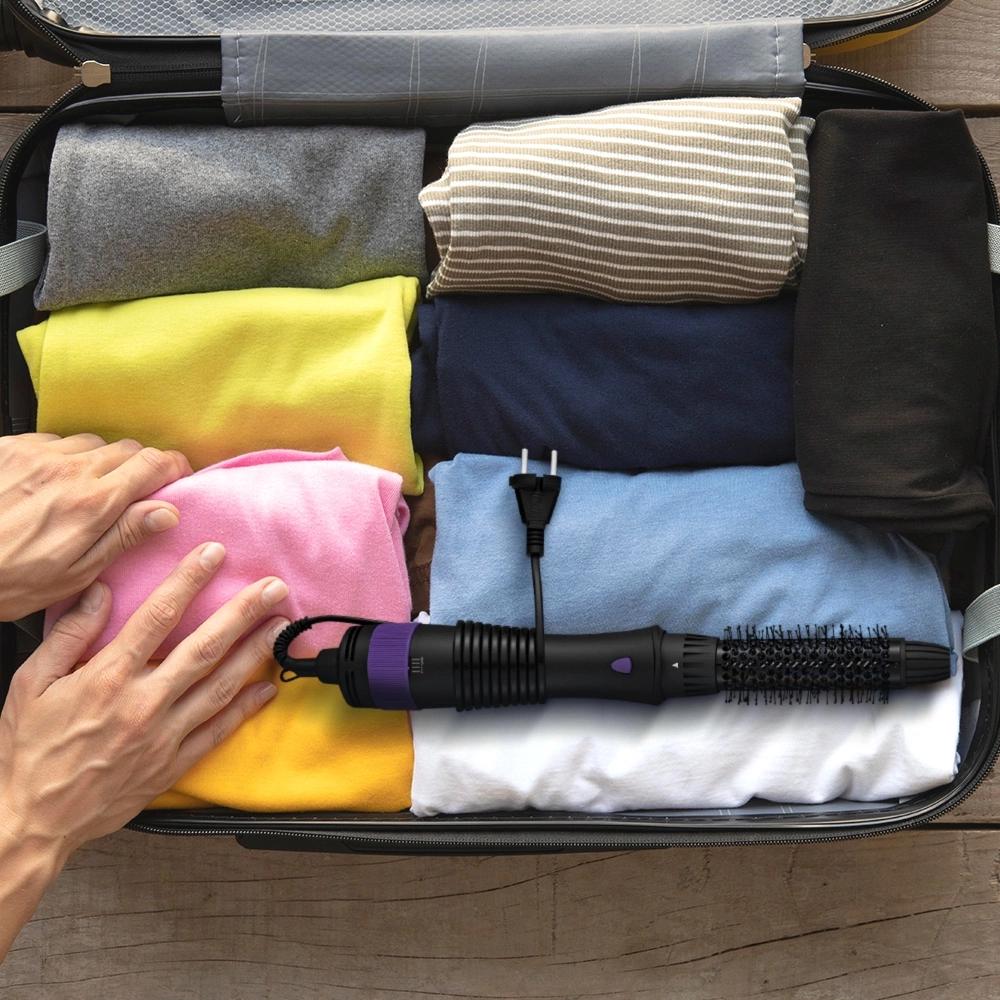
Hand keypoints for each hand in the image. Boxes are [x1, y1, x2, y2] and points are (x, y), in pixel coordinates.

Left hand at [0, 432, 191, 620]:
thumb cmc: (7, 580)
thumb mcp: (75, 573)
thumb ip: (124, 535)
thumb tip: (166, 512)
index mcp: (92, 503)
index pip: (153, 463)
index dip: (174, 466)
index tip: (178, 478)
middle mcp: (68, 470)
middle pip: (126, 448)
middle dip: (138, 467)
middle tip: (133, 492)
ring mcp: (35, 454)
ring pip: (90, 442)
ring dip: (98, 461)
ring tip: (86, 490)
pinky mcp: (8, 448)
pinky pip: (51, 441)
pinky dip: (61, 458)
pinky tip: (49, 483)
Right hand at [0, 541, 287, 865]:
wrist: (33, 819)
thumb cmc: (27, 749)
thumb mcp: (29, 684)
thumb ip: (68, 636)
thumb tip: (98, 593)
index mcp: (106, 677)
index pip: (157, 616)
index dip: (189, 580)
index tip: (214, 554)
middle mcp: (142, 702)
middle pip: (204, 647)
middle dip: (243, 613)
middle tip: (273, 588)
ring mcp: (162, 735)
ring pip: (220, 686)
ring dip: (255, 653)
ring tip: (281, 627)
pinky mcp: (172, 763)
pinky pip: (218, 731)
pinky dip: (246, 709)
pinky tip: (269, 687)